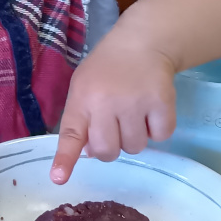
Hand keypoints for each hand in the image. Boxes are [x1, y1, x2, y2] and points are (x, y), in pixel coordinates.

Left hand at [51, 25, 177, 183]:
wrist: (142, 43)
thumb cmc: (107, 69)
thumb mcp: (83, 87)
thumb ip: (81, 120)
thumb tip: (91, 154)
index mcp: (82, 99)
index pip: (71, 134)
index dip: (65, 159)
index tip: (58, 178)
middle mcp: (106, 102)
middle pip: (108, 152)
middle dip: (112, 147)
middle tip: (116, 126)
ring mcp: (135, 103)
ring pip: (135, 148)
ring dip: (135, 137)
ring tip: (135, 112)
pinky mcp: (162, 102)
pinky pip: (161, 136)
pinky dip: (158, 129)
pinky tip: (152, 109)